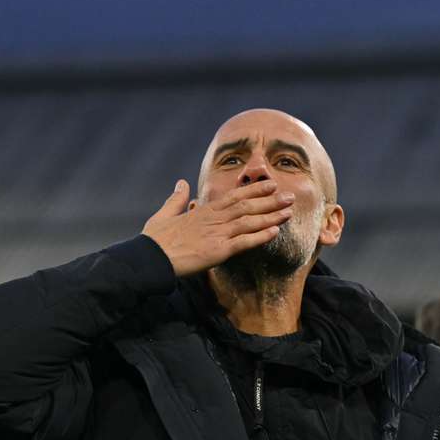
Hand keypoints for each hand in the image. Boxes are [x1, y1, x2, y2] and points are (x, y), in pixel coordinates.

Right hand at [142, 179, 294, 276]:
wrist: (149, 257)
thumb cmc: (155, 239)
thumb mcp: (164, 214)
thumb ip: (176, 198)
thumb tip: (181, 183)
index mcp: (203, 211)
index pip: (234, 197)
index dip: (254, 190)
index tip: (270, 184)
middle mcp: (213, 220)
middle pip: (247, 206)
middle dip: (270, 200)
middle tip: (290, 196)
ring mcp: (216, 234)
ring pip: (249, 221)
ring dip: (270, 215)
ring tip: (289, 211)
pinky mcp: (217, 251)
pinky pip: (243, 243)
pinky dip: (259, 237)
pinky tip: (274, 232)